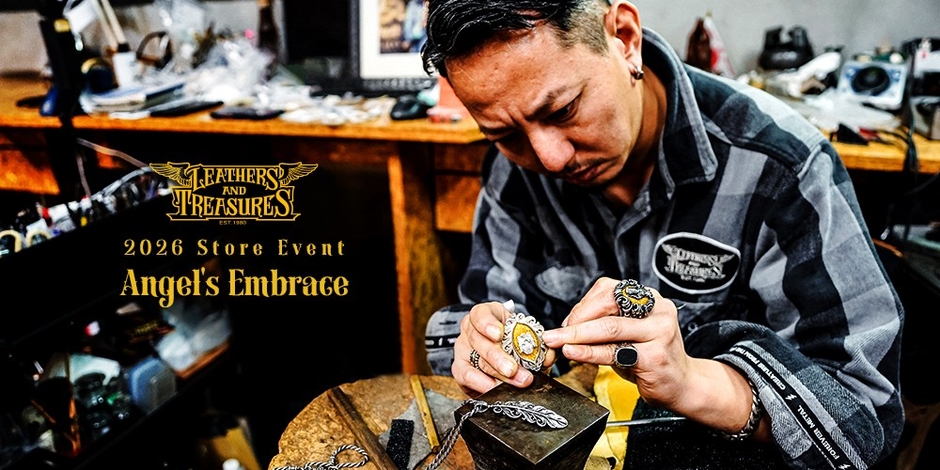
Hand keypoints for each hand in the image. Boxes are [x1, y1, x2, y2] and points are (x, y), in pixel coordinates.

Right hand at [451, 301, 557, 394]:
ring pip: (478, 361)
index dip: (488, 324)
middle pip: (479, 341)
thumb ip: (536, 345)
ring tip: (516, 381)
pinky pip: (467, 376)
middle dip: (498, 357)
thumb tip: (548, 356)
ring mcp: (463, 349)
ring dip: (498, 374)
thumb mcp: (524, 336)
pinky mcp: (460, 369)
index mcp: (486, 315)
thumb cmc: (513, 341)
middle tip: (513, 369)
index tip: (499, 334)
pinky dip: (482, 384)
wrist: (500, 354)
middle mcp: (471, 330)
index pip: (481, 314)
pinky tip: (496, 388)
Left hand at [540, 277, 689, 407]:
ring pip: (609, 328)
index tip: (567, 321)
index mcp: (649, 298)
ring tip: (558, 341)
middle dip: (577, 319)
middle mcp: (657, 309)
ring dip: (578, 335)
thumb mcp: (627, 335)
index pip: (609, 290)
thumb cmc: (651, 358)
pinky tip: (574, 353)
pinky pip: (614, 352)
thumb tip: (568, 326)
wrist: (683, 385)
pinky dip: (589, 353)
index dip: (583, 305)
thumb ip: (603, 325)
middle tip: (556, 332)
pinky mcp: (654, 355)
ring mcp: (659, 331)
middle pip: (608, 305)